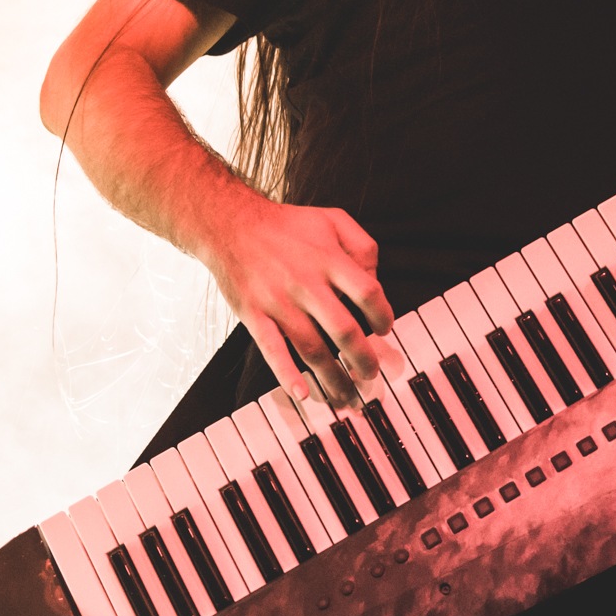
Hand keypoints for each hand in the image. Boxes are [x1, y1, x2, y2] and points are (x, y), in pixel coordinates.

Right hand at [199, 190, 394, 404]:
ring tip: (348, 396)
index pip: (368, 293)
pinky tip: (302, 393)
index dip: (383, 315)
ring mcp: (278, 302)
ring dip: (334, 378)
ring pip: (312, 349)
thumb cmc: (286, 225)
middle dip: (364, 359)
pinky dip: (286, 375)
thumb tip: (376, 279)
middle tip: (372, 374)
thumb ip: (362, 246)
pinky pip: (272, 350)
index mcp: (328, 259)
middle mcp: (305, 283)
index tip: (385, 329)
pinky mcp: (254, 316)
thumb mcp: (333, 219)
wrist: (231, 225)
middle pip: (344, 330)